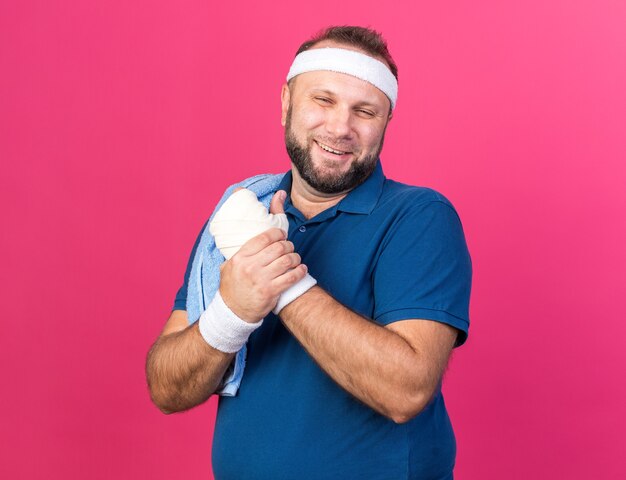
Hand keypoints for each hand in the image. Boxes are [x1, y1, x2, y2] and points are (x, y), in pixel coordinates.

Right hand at [218, 190, 308, 321]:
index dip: (277, 233)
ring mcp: (261, 280)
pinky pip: (292, 277)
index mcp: (240, 258)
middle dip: (288, 245)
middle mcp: (250, 267)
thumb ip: (240, 252)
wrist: (232, 313)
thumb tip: (251, 237)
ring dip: (295, 257)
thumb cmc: (232, 288)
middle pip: (278, 247)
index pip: (264, 238)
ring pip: (287, 260)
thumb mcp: (228, 267)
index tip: (282, 235)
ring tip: (296, 259)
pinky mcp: (271, 292)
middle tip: (290, 248)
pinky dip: (300, 271)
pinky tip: (302, 269)